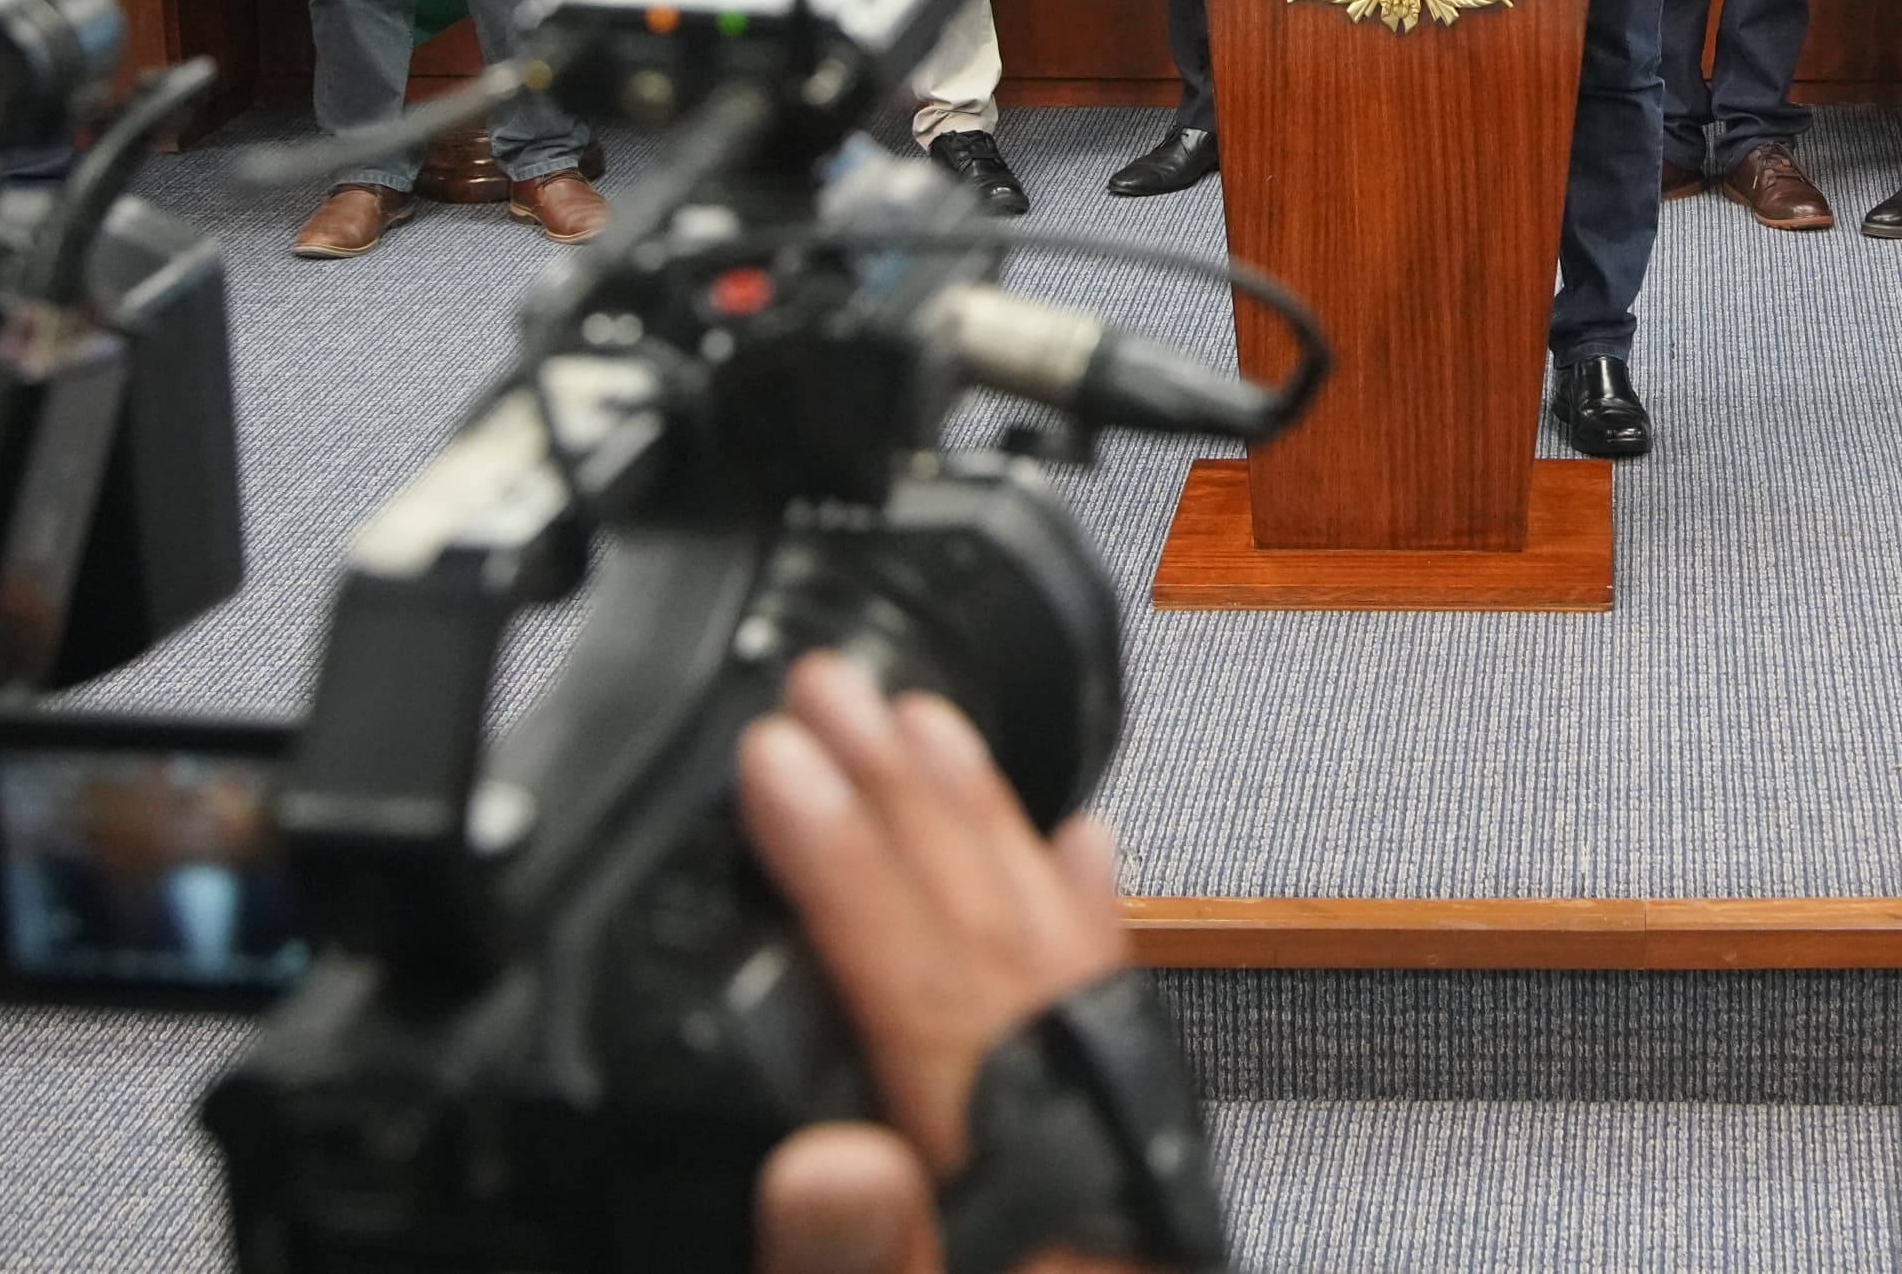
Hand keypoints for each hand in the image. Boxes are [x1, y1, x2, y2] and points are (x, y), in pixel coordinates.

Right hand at [741, 652, 1143, 1273]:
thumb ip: (861, 1269)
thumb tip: (830, 1161)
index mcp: (1023, 1200)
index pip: (922, 991)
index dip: (842, 866)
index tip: (776, 758)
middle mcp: (1083, 1152)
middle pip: (995, 939)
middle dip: (907, 798)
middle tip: (832, 686)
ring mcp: (1111, 1160)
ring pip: (1056, 953)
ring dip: (988, 827)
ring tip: (925, 722)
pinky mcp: (1125, 1186)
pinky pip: (1113, 1015)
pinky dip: (1086, 918)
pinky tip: (1079, 847)